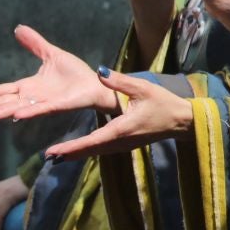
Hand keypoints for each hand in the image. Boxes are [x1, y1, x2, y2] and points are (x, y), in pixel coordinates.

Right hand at [0, 26, 115, 125]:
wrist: (95, 83)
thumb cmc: (75, 73)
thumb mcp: (51, 54)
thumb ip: (35, 44)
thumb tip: (18, 28)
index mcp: (29, 86)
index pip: (3, 90)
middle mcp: (32, 96)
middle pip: (5, 101)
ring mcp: (43, 102)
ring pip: (18, 108)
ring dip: (1, 112)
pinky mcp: (57, 105)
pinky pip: (41, 109)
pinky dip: (29, 111)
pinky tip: (16, 115)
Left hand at [43, 71, 192, 160]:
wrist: (181, 121)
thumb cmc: (164, 103)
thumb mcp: (143, 88)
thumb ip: (120, 81)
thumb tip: (99, 71)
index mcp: (121, 129)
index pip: (91, 141)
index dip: (71, 147)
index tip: (53, 151)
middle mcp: (119, 142)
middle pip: (89, 151)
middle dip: (69, 153)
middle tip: (48, 157)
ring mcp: (122, 146)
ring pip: (95, 152)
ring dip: (77, 154)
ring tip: (57, 155)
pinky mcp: (126, 145)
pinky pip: (102, 150)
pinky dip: (88, 151)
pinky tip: (79, 150)